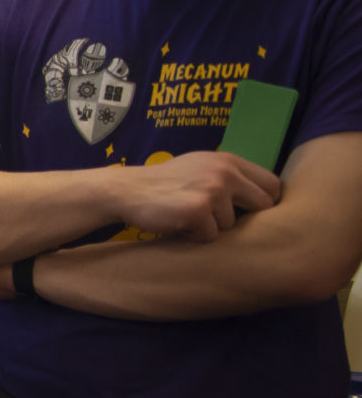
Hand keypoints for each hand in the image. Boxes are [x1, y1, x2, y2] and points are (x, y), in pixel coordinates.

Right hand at [114, 151, 280, 241]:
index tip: (250, 212)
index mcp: (229, 161)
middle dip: (246, 218)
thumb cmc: (163, 184)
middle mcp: (225, 172)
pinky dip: (194, 236)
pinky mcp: (198, 211)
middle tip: (221, 221)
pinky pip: (210, 236)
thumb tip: (261, 195)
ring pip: (232, 225)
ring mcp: (213, 191)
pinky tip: (178, 224)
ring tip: (189, 218)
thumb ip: (228, 175)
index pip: (272, 184)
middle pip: (263, 205)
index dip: (264, 201)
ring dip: (213, 227)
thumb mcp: (200, 167)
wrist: (126, 190)